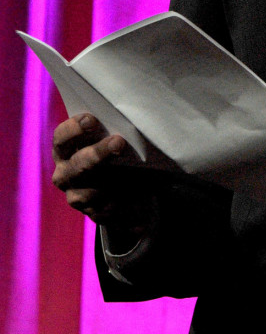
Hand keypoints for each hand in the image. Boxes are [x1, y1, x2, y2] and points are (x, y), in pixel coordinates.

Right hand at [52, 114, 152, 237]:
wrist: (123, 186)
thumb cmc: (114, 152)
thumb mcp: (109, 139)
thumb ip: (111, 133)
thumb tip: (130, 127)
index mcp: (64, 150)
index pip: (61, 138)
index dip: (74, 129)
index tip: (92, 120)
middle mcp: (65, 174)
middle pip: (77, 165)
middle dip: (98, 154)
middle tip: (119, 142)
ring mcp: (76, 196)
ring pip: (89, 193)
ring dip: (111, 184)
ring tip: (133, 176)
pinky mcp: (92, 214)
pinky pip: (106, 212)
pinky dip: (122, 208)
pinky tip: (136, 204)